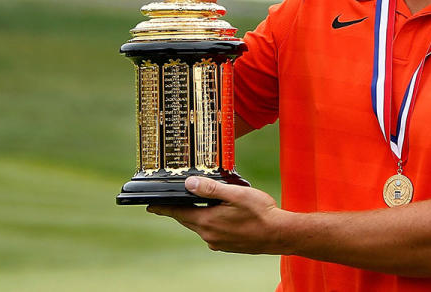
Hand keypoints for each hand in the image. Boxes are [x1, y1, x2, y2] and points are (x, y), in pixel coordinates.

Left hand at [147, 176, 286, 254]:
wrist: (280, 234)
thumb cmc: (261, 213)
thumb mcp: (236, 194)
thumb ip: (211, 189)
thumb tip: (190, 184)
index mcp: (208, 222)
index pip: (178, 213)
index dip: (164, 208)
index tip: (151, 206)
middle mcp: (209, 235)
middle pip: (187, 220)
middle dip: (179, 211)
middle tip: (169, 204)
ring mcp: (218, 243)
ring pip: (200, 226)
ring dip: (197, 216)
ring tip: (199, 205)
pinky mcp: (228, 246)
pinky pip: (212, 232)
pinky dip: (210, 223)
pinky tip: (219, 216)